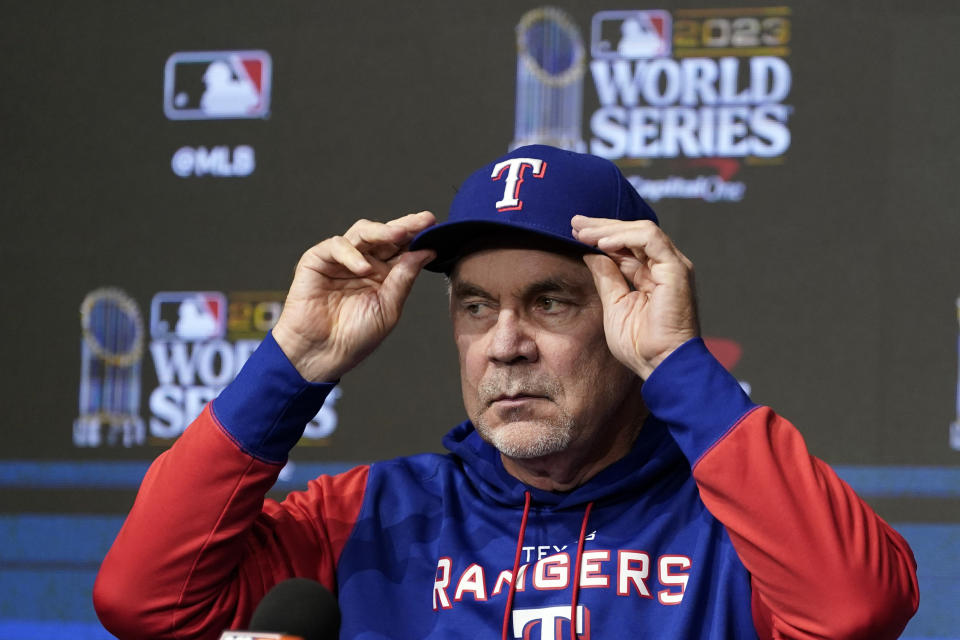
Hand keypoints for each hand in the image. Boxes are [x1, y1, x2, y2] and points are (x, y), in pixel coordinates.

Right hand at [272, 211, 436, 381]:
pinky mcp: (317, 261)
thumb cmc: (355, 337)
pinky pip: (336, 246)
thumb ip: (404, 278)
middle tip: (422, 220)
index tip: (433, 225)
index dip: (416, 236)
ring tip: (399, 235)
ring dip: (381, 231)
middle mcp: (364, 263)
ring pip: (362, 232)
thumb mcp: (388, 308)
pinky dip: (351, 254)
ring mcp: (341, 260)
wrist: (322, 353)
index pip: (402, 248)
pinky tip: (363, 268)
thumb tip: (426, 252)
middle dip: (404, 226)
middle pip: (385, 235)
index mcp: (383, 274)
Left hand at [571, 215, 698, 379]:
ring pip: (641, 231)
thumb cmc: (641, 346)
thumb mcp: (615, 305)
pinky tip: (602, 243)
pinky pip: (650, 239)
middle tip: (575, 222)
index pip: (626, 246)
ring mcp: (673, 266)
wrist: (661, 365)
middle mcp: (664, 267)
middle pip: (632, 234)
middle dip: (602, 226)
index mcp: (652, 276)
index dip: (601, 237)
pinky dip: (625, 236)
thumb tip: (591, 254)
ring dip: (609, 229)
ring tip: (584, 233)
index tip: (576, 233)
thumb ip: (606, 277)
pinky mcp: (676, 269)